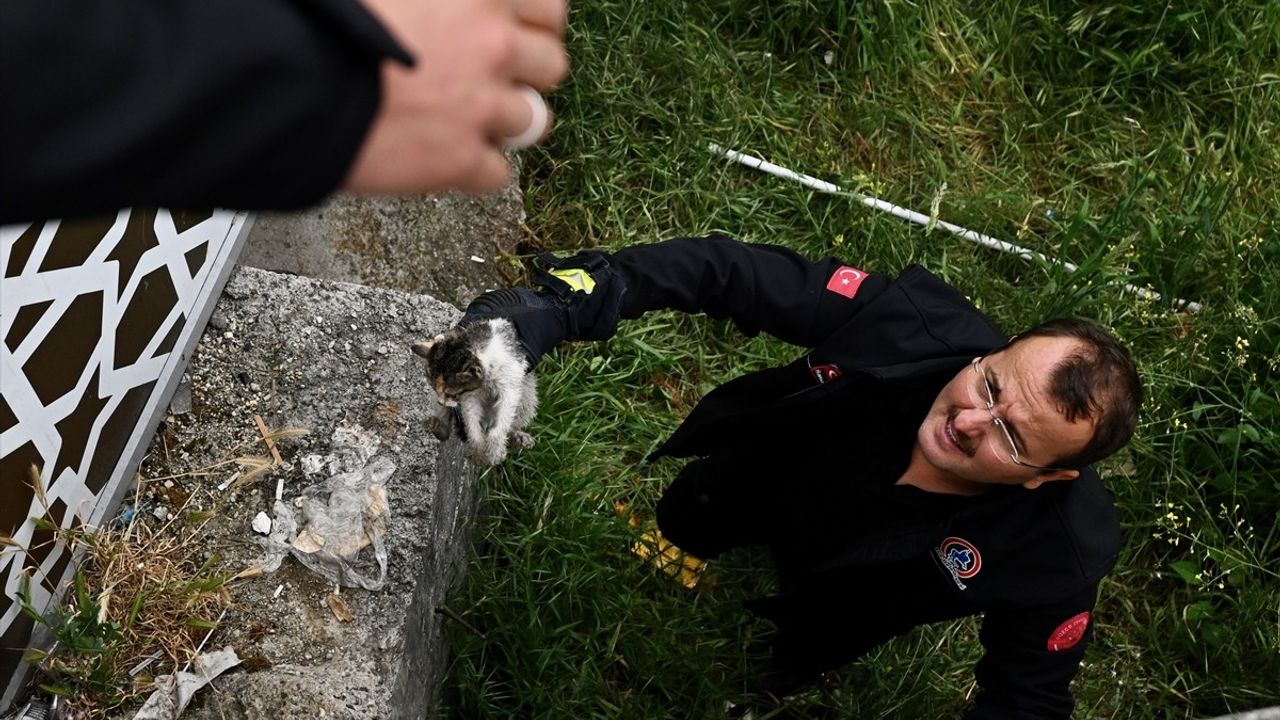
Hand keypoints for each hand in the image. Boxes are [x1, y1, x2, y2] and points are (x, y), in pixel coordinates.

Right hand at [345, 0, 568, 194]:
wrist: (290, 80)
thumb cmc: (326, 22)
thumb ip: (437, 1)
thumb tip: (437, 9)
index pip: (548, 8)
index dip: (534, 26)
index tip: (520, 35)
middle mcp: (492, 44)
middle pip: (552, 65)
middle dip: (527, 73)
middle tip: (495, 79)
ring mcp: (481, 105)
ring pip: (534, 122)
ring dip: (506, 122)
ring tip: (469, 120)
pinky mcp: (461, 159)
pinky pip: (498, 174)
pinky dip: (475, 170)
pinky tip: (446, 156)